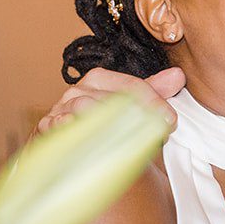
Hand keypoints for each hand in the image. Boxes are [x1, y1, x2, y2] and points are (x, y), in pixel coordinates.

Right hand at [36, 67, 185, 135]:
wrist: (70, 149)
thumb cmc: (101, 124)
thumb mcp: (129, 106)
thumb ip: (152, 92)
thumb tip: (178, 75)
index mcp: (99, 80)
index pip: (131, 86)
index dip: (154, 102)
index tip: (171, 120)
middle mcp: (79, 91)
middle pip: (108, 97)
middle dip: (134, 115)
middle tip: (155, 131)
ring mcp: (61, 109)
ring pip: (82, 108)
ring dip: (103, 120)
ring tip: (119, 129)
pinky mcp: (46, 128)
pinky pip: (57, 125)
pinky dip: (69, 128)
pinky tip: (80, 130)